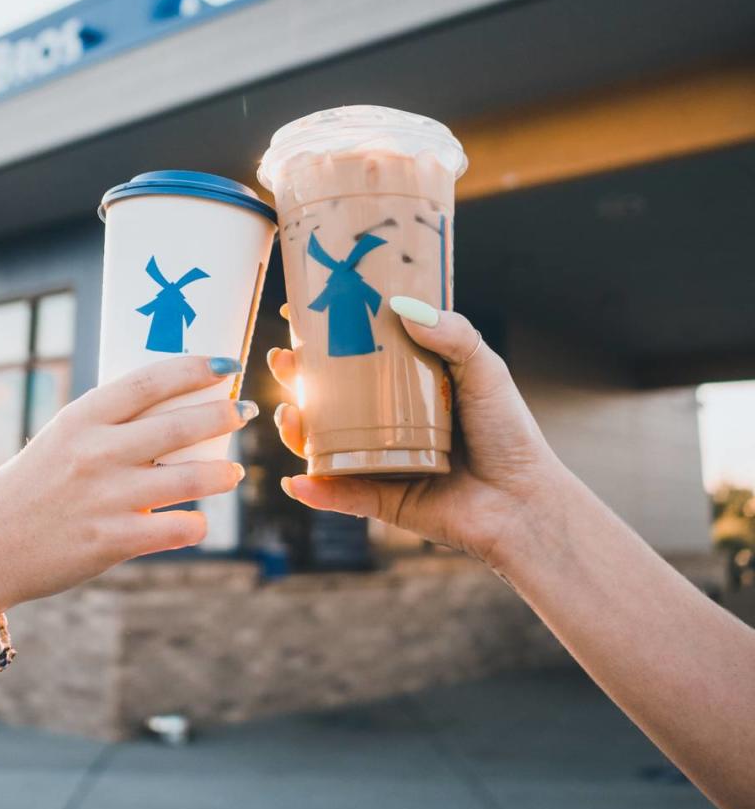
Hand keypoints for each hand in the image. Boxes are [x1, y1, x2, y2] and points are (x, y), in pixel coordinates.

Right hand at [0, 356, 256, 609]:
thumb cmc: (31, 487)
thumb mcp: (62, 439)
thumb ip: (110, 424)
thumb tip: (174, 405)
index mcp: (83, 419)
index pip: (150, 382)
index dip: (194, 369)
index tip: (225, 364)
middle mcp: (98, 453)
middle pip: (180, 425)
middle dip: (222, 416)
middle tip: (244, 411)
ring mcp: (108, 498)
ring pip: (190, 479)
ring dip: (222, 474)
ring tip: (233, 472)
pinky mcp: (114, 541)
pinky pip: (177, 529)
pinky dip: (195, 525)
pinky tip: (197, 521)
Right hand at [269, 300, 569, 568]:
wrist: (524, 501)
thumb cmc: (509, 433)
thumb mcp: (483, 369)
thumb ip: (451, 333)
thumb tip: (400, 307)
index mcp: (407, 386)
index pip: (357, 353)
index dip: (323, 335)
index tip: (296, 312)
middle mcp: (387, 421)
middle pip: (328, 395)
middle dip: (297, 377)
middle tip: (284, 359)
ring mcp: (380, 460)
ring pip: (324, 444)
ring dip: (296, 429)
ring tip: (291, 416)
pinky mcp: (381, 501)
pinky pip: (340, 494)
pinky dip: (315, 489)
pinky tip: (299, 480)